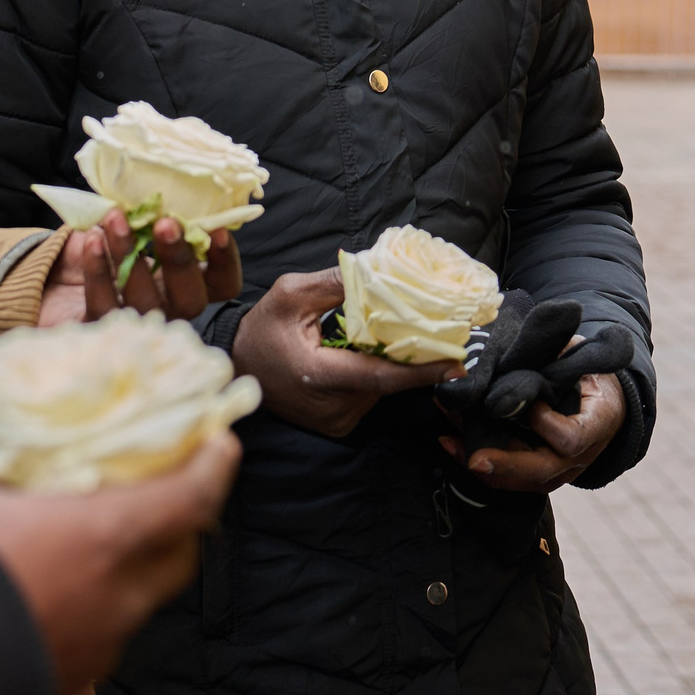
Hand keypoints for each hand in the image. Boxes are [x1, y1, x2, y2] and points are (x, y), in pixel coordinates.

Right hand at [0, 434, 239, 694]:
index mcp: (108, 538)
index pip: (193, 498)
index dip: (214, 466)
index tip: (220, 443)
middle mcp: (120, 596)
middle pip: (181, 554)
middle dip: (181, 521)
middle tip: (158, 492)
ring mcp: (100, 647)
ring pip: (139, 600)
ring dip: (128, 570)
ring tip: (89, 548)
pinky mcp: (71, 683)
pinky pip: (99, 636)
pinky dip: (90, 610)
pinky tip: (51, 597)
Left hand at [36, 210, 240, 328]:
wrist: (60, 275)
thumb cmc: (113, 241)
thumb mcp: (137, 224)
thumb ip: (154, 213)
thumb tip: (157, 185)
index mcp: (189, 283)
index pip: (224, 284)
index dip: (225, 261)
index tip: (217, 229)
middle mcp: (170, 308)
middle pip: (191, 300)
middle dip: (179, 260)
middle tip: (166, 223)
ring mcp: (137, 323)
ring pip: (145, 302)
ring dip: (130, 256)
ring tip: (116, 218)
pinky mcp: (101, 328)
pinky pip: (103, 305)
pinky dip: (97, 271)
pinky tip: (92, 240)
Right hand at [231, 268, 454, 437]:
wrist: (238, 366)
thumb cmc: (263, 328)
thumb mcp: (291, 294)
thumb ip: (336, 283)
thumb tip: (377, 270)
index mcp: (320, 376)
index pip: (381, 376)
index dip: (421, 370)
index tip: (455, 363)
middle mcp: (333, 406)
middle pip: (387, 381)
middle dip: (410, 356)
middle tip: (437, 331)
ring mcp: (336, 420)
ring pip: (381, 389)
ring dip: (391, 363)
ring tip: (397, 335)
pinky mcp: (337, 424)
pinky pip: (369, 396)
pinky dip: (376, 374)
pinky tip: (371, 351)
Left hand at [440, 370, 624, 492]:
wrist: (602, 407)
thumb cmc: (590, 378)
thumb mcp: (583, 363)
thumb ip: (559, 356)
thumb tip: (528, 342)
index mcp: (594, 427)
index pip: (572, 440)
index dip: (547, 425)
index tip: (532, 404)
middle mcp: (576, 458)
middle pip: (540, 471)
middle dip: (505, 464)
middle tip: (476, 458)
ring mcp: (556, 471)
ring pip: (517, 479)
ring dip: (480, 461)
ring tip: (450, 440)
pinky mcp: (534, 474)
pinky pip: (504, 477)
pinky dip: (474, 460)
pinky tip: (450, 442)